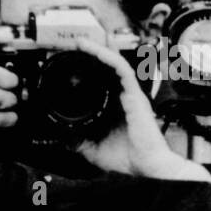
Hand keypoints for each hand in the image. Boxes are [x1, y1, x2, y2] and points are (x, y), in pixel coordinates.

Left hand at [73, 38, 210, 180]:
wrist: (147, 167)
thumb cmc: (129, 159)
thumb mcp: (95, 150)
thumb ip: (79, 142)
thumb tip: (63, 137)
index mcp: (114, 108)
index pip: (100, 82)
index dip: (88, 70)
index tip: (71, 63)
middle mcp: (123, 98)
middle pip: (107, 69)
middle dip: (91, 55)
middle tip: (73, 47)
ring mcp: (130, 94)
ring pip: (114, 64)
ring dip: (97, 51)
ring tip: (81, 43)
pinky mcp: (135, 94)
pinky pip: (122, 70)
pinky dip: (108, 58)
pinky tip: (95, 51)